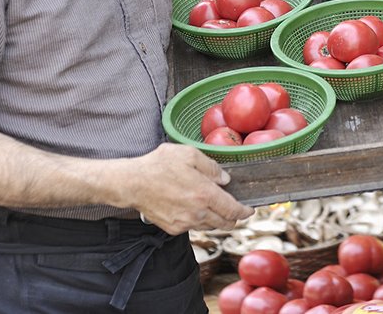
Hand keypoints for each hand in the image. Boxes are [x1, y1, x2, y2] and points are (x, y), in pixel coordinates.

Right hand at [127, 143, 252, 233]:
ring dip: (216, 219)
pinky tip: (195, 208)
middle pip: (225, 223)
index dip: (245, 212)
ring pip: (210, 226)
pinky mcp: (174, 228)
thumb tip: (225, 179)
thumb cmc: (159, 165)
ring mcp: (185, 223)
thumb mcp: (189, 154)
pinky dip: (199, 220)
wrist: (132, 183)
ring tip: (214, 207)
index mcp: (205, 195)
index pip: (233, 210)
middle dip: (233, 218)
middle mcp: (198, 213)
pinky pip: (193, 227)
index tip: (250, 210)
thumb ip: (212, 167)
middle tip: (235, 210)